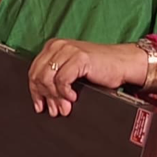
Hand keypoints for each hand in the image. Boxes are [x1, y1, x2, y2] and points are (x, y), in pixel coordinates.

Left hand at [28, 39, 147, 115]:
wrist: (122, 63)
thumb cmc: (100, 69)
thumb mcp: (72, 72)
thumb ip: (56, 80)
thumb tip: (44, 102)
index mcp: (53, 47)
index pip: (33, 71)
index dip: (35, 92)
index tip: (40, 106)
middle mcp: (58, 46)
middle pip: (38, 76)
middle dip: (45, 97)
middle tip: (54, 110)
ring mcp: (68, 50)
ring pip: (48, 79)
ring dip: (55, 97)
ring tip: (64, 107)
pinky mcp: (79, 57)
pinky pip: (62, 80)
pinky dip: (65, 93)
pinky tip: (73, 97)